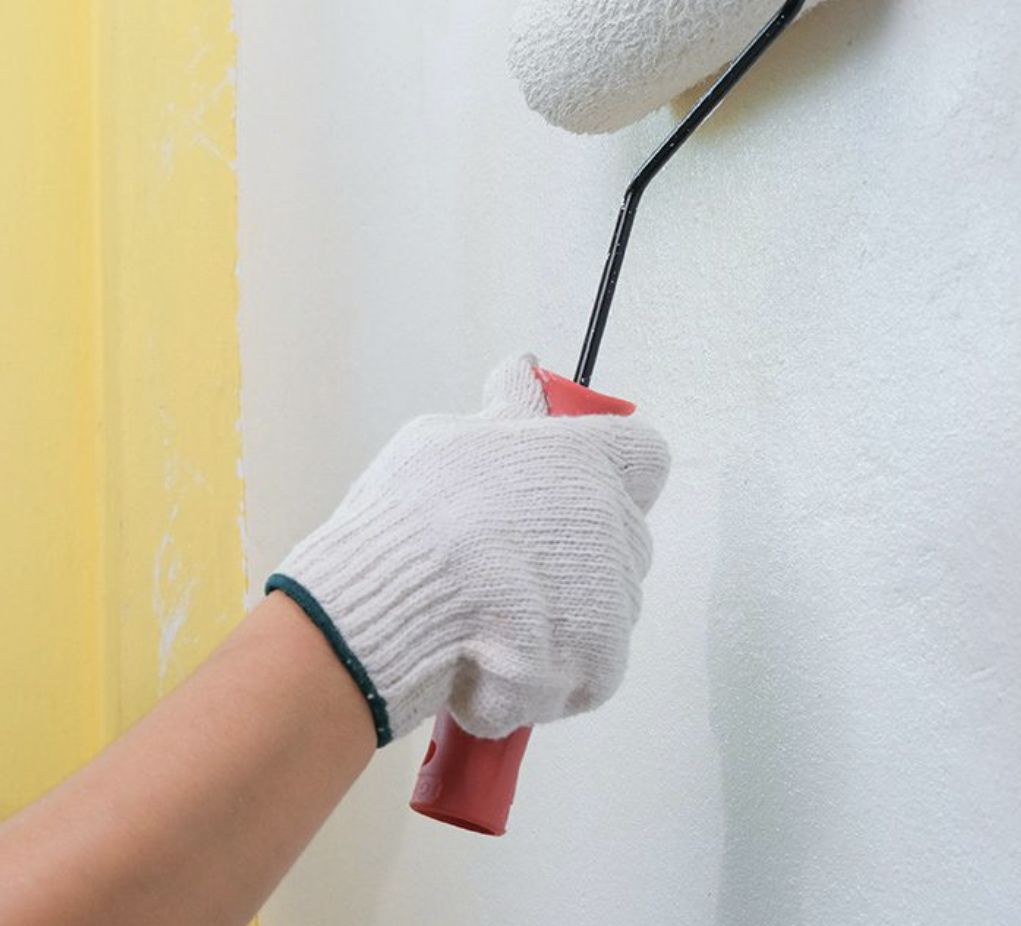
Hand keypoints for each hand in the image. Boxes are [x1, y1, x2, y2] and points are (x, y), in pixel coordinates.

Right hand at [266, 354, 669, 743]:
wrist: (394, 609)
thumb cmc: (411, 520)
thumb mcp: (443, 439)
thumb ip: (503, 413)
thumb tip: (522, 368)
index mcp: (582, 459)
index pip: (641, 454)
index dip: (611, 469)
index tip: (570, 481)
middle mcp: (612, 525)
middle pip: (619, 536)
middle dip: (574, 548)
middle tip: (503, 559)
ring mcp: (612, 600)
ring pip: (603, 603)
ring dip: (561, 610)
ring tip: (489, 613)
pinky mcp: (600, 665)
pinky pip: (588, 666)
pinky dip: (550, 668)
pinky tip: (496, 654)